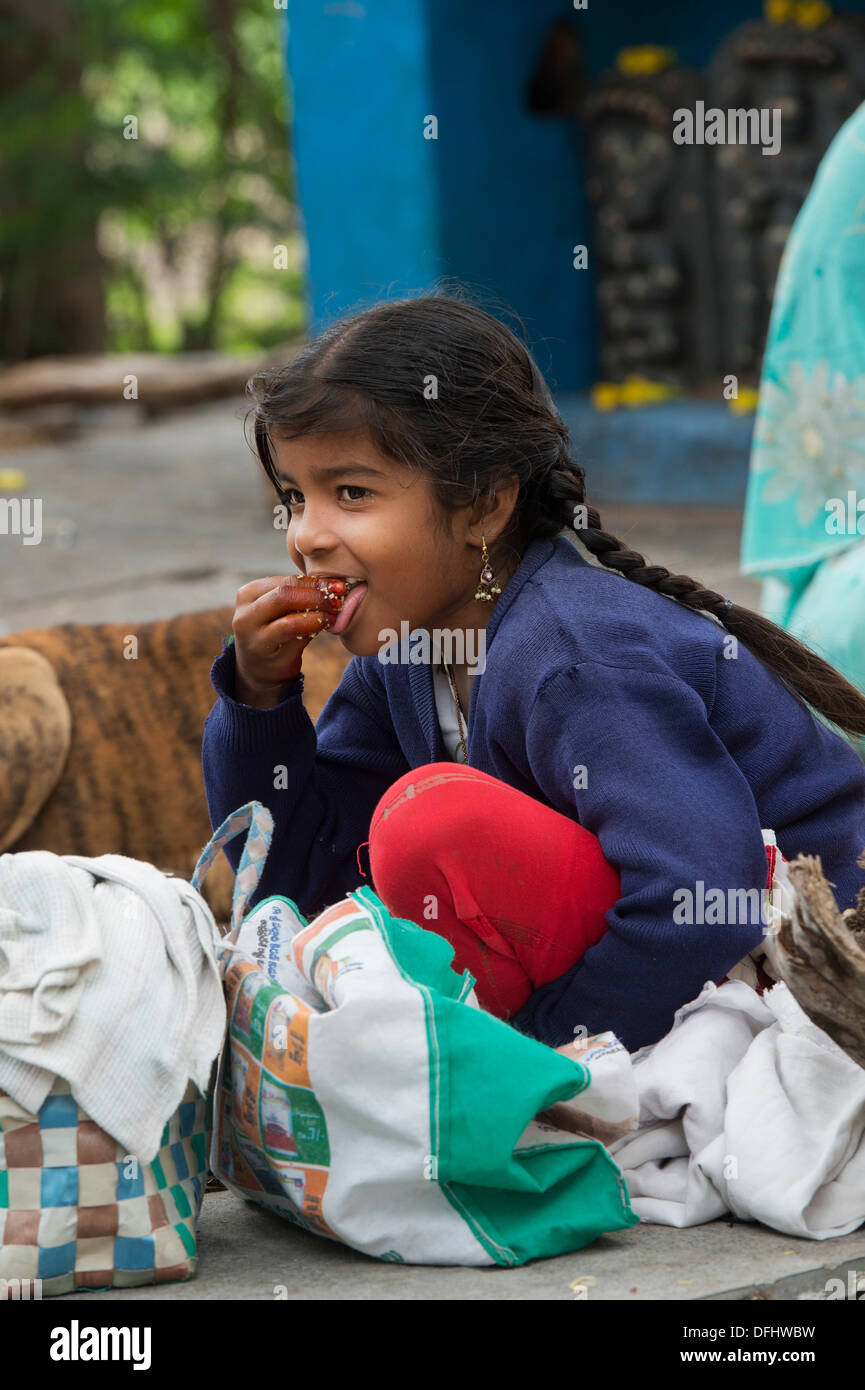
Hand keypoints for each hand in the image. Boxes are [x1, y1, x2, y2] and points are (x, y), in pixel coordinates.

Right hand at [231, 574, 346, 707]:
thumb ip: (298, 593)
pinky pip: (296, 640)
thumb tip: (334, 584)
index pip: (286, 580)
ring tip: (333, 615)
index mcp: (249, 594)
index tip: (338, 585)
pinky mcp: (267, 657)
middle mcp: (246, 615)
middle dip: (317, 596)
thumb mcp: (278, 607)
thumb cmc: (275, 630)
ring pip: (290, 621)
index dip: (315, 581)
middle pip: (286, 596)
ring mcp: (254, 638)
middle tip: (338, 599)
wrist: (260, 668)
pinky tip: (326, 626)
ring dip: (318, 615)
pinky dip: (314, 630)